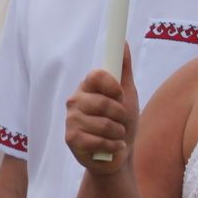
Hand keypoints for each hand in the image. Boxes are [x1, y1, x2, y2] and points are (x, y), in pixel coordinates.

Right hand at [65, 46, 137, 173]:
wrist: (118, 155)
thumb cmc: (122, 123)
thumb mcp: (127, 93)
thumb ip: (123, 68)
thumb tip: (123, 42)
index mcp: (87, 87)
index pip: (96, 75)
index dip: (113, 87)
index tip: (120, 96)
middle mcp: (75, 100)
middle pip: (103, 102)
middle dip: (120, 115)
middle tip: (120, 121)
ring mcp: (71, 120)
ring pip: (104, 124)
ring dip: (118, 133)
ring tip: (116, 136)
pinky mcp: (71, 139)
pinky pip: (98, 140)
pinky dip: (113, 146)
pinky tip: (111, 147)